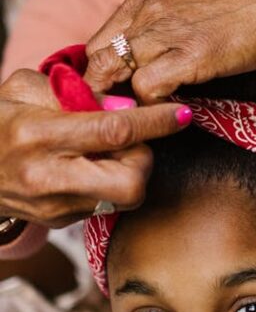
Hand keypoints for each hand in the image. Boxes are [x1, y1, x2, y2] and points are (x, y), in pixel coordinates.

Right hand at [0, 70, 190, 225]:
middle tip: (132, 139)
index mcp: (38, 135)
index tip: (181, 112)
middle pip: (131, 183)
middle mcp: (48, 177)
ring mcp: (55, 206)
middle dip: (145, 159)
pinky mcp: (60, 222)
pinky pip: (106, 203)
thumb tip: (123, 103)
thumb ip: (72, 91)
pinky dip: (111, 183)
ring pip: (124, 198)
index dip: (155, 121)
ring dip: (130, 171)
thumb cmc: (0, 121)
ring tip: (108, 151)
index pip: (114, 131)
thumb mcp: (23, 90)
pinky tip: (93, 166)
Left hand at [85, 0, 255, 102]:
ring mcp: (169, 29)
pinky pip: (148, 87)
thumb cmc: (245, 9)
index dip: (100, 79)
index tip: (116, 101)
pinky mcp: (194, 53)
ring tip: (150, 115)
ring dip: (127, 103)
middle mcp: (149, 9)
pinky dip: (153, 106)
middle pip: (96, 61)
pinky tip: (175, 108)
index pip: (95, 45)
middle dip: (103, 94)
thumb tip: (137, 68)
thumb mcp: (188, 8)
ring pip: (114, 73)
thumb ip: (159, 29)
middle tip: (126, 115)